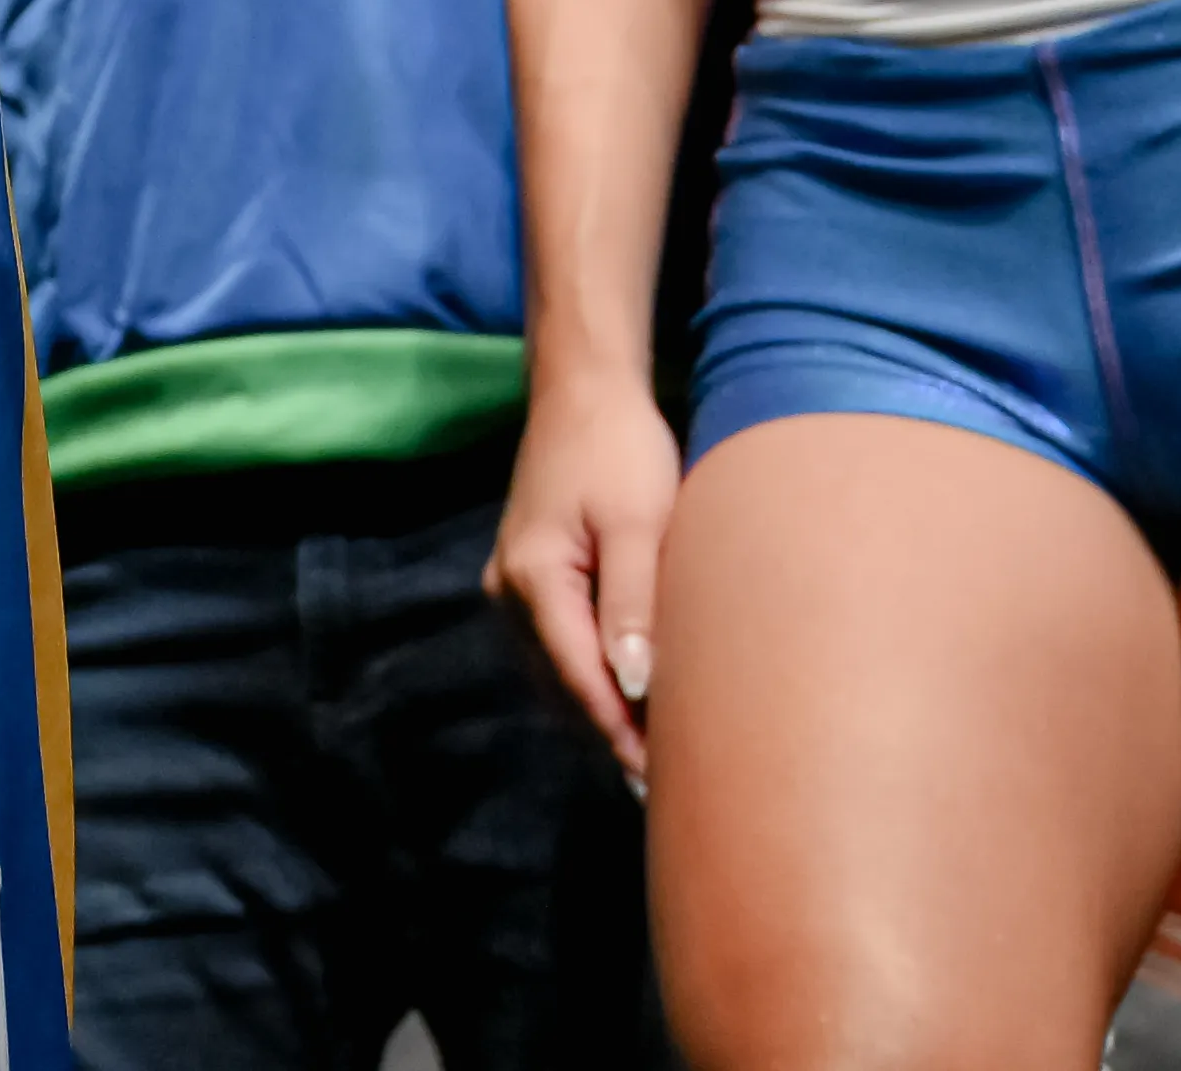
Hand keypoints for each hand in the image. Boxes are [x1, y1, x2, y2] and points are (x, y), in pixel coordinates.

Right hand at [483, 372, 677, 787]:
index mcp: (532, 579)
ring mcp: (513, 585)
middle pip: (563, 682)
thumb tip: (636, 686)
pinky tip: (631, 700)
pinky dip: (592, 679)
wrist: (584, 393)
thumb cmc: (619, 450)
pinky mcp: (529, 578)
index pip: (580, 676)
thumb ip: (633, 602)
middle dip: (611, 732)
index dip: (620, 732)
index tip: (662, 782)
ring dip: (601, 710)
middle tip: (671, 788)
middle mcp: (509, 591)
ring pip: (559, 670)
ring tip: (658, 757)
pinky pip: (560, 647)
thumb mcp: (635, 523)